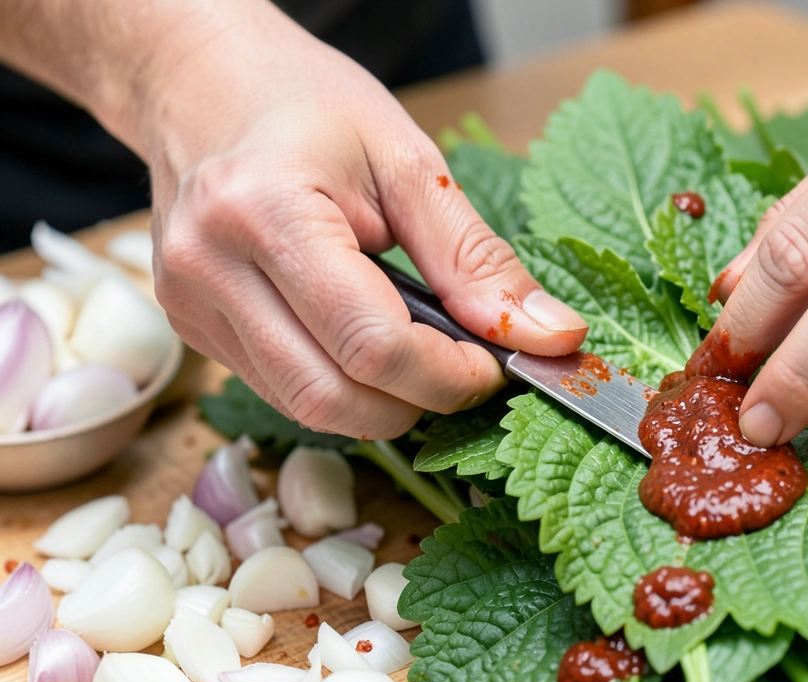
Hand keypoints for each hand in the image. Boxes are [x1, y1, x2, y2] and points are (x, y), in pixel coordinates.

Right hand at [137, 5, 586, 437]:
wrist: (202, 80)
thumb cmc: (307, 103)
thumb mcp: (409, 161)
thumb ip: (477, 259)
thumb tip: (552, 337)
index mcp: (266, 211)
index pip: (372, 345)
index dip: (448, 376)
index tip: (494, 364)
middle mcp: (210, 266)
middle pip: (331, 397)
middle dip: (417, 402)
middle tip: (464, 370)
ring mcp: (189, 303)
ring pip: (303, 408)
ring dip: (380, 403)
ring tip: (420, 355)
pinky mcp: (189, 327)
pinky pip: (280, 390)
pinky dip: (340, 386)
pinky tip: (365, 344)